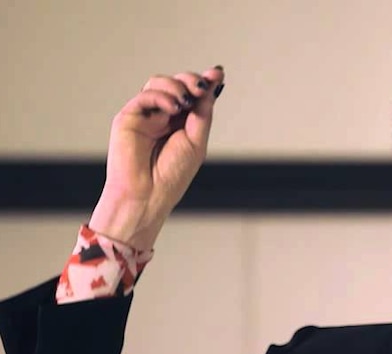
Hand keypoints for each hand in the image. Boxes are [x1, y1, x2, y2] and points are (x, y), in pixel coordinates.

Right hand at [89, 66, 225, 249]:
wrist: (148, 195)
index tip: (217, 73)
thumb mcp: (196, 140)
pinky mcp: (128, 117)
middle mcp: (163, 116)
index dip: (204, 82)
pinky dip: (162, 96)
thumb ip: (202, 112)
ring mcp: (145, 116)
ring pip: (159, 83)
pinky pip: (145, 95)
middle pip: (176, 83)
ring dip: (176, 86)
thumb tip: (213, 83)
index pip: (192, 94)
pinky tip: (174, 107)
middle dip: (191, 80)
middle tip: (201, 87)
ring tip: (185, 102)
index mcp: (181, 123)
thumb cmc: (172, 175)